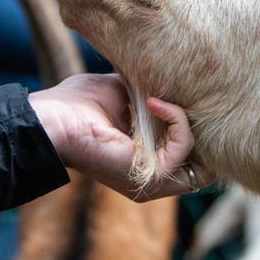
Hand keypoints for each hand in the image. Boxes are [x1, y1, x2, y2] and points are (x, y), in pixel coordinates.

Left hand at [29, 73, 204, 200]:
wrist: (52, 119)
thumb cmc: (77, 105)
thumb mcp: (125, 93)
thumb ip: (153, 93)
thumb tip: (175, 76)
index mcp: (148, 163)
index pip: (196, 159)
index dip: (199, 129)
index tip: (185, 98)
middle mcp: (154, 180)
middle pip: (207, 169)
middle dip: (204, 132)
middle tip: (185, 102)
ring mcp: (154, 183)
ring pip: (203, 163)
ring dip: (188, 121)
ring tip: (163, 98)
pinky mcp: (150, 177)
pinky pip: (183, 148)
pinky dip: (177, 120)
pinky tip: (154, 102)